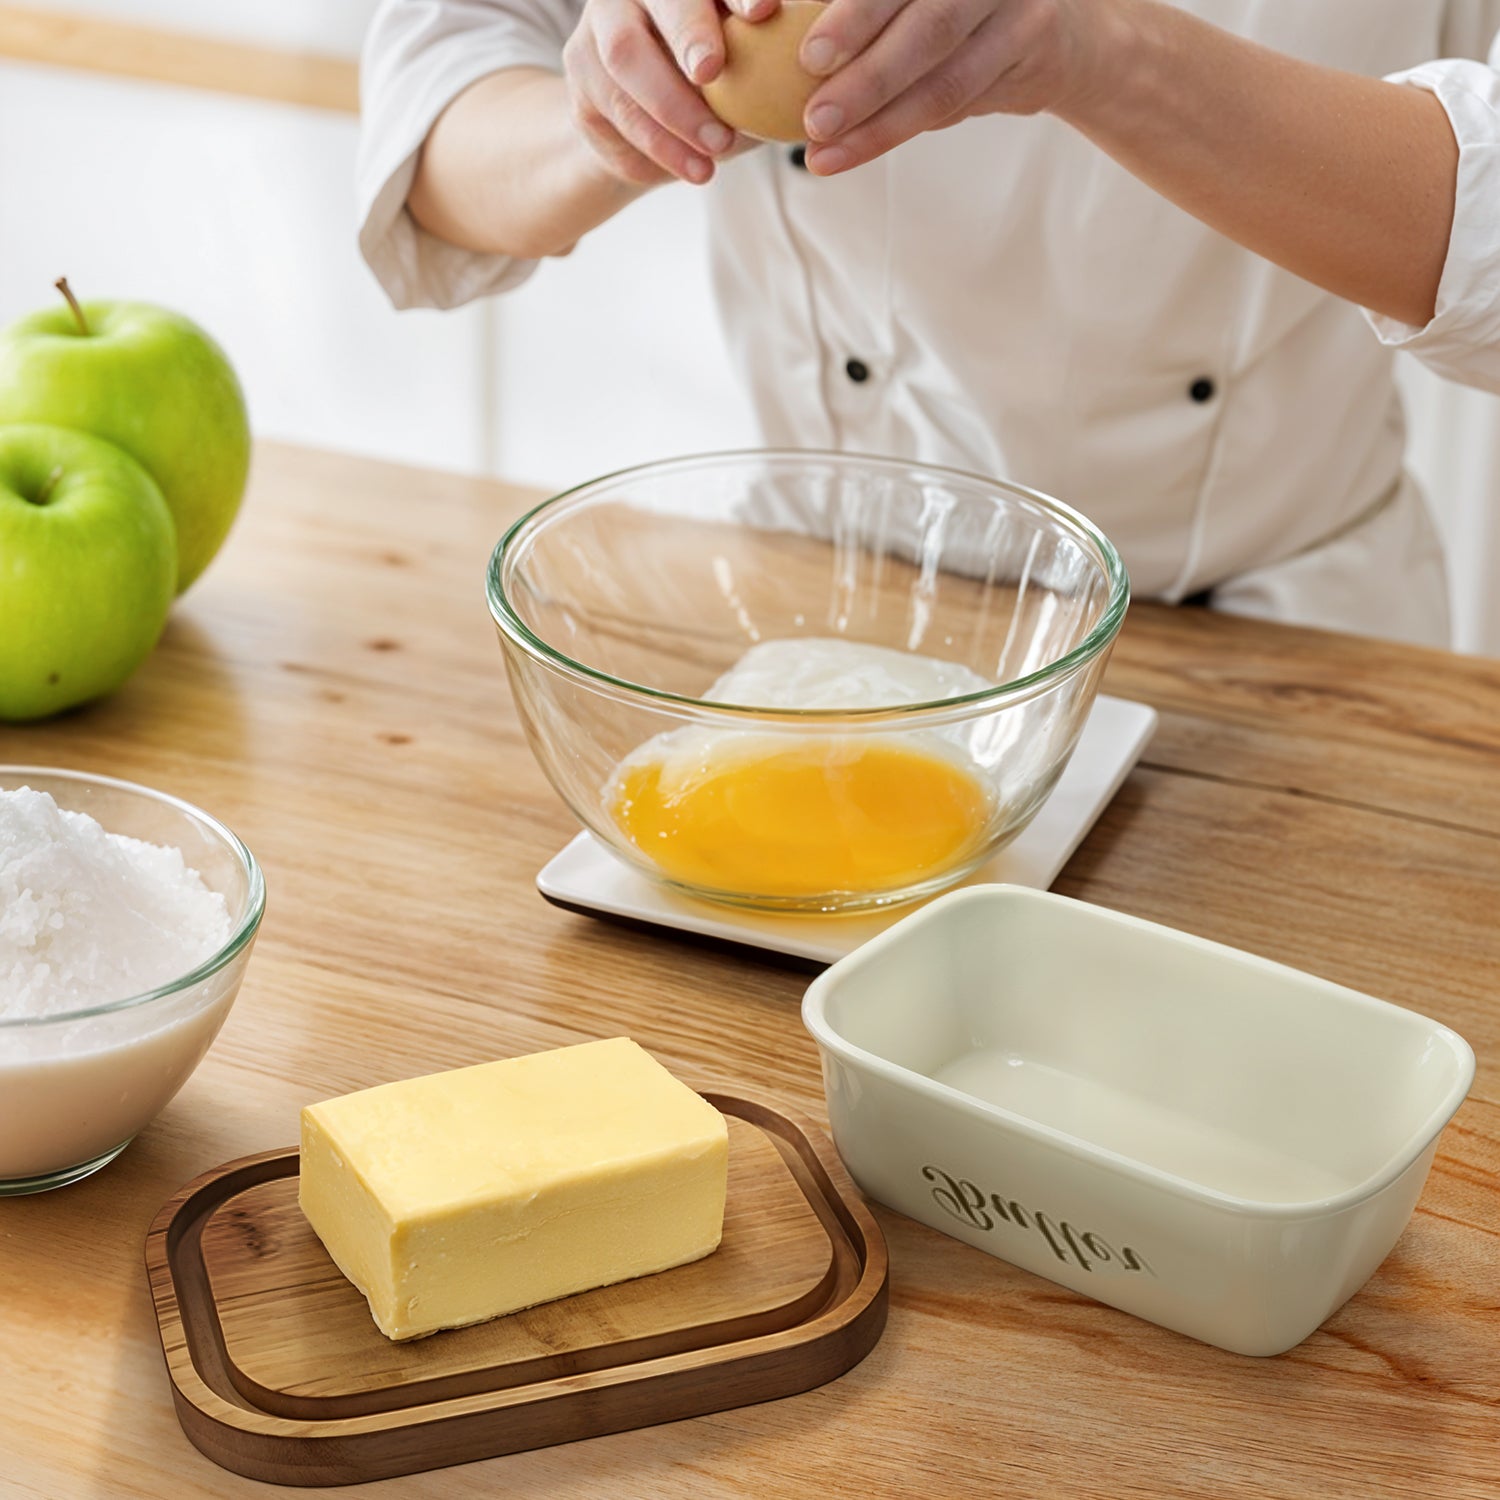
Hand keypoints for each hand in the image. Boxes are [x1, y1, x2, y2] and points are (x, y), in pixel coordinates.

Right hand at [563, 0, 778, 184]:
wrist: (653, 132)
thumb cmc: (723, 87)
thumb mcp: (754, 69)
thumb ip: (776, 60)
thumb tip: (827, 75)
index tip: (765, 11)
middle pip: (656, 1)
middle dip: (686, 33)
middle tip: (712, 71)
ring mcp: (597, 32)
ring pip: (625, 62)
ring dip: (673, 112)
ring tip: (716, 152)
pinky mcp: (580, 81)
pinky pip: (613, 114)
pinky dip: (657, 148)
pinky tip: (693, 168)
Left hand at [797, 0, 1115, 174]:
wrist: (1070, 33)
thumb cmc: (961, 9)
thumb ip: (871, 13)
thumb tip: (775, 40)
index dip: (851, 15)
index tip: (802, 55)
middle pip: (922, 18)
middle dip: (863, 68)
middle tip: (811, 111)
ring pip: (940, 71)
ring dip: (875, 117)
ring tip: (819, 147)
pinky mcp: (1034, 41)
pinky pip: (959, 98)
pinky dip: (897, 128)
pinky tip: (851, 150)